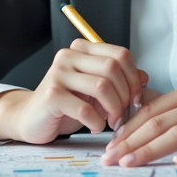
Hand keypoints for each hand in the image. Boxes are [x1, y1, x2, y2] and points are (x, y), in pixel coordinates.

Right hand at [0, 39, 147, 143]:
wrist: (31, 119)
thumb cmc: (67, 105)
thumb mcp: (96, 91)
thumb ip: (119, 81)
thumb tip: (145, 77)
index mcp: (82, 50)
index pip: (120, 54)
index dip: (134, 78)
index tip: (136, 98)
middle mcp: (68, 56)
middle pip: (113, 67)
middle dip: (126, 94)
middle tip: (123, 113)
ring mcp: (58, 74)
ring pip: (102, 86)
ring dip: (114, 109)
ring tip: (110, 122)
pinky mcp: (51, 95)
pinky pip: (86, 109)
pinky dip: (96, 122)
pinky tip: (94, 127)